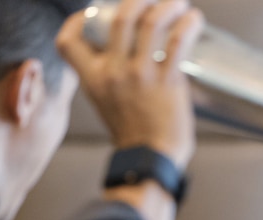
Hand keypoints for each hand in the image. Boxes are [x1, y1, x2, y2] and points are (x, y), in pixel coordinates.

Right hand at [56, 0, 202, 167]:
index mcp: (93, 80)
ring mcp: (140, 75)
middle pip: (119, 18)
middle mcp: (113, 73)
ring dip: (167, 5)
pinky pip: (177, 42)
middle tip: (152, 1)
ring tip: (179, 2)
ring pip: (150, 22)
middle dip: (138, 1)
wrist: (152, 160)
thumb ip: (110, 78)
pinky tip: (194, 20)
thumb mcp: (107, 104)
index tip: (96, 12)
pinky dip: (188, 25)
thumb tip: (128, 54)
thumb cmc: (136, 136)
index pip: (69, 41)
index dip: (78, 20)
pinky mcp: (167, 81)